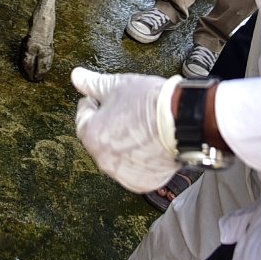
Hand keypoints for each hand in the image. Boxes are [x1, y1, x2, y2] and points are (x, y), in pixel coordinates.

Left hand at [72, 67, 179, 192]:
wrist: (183, 122)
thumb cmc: (150, 103)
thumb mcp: (117, 86)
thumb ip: (92, 83)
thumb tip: (77, 77)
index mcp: (91, 135)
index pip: (83, 115)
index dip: (95, 102)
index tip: (108, 98)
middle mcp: (103, 159)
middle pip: (100, 137)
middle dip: (109, 124)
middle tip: (128, 111)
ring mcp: (123, 174)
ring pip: (117, 155)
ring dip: (124, 143)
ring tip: (142, 126)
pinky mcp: (143, 182)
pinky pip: (135, 169)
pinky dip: (140, 158)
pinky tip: (150, 142)